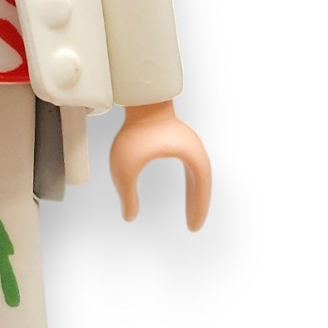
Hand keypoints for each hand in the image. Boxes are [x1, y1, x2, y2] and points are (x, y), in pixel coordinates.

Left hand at [109, 100, 210, 230]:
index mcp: (191, 157)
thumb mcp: (124, 167)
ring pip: (199, 176)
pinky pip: (192, 167)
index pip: (200, 188)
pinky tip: (188, 191)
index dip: (197, 209)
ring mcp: (189, 144)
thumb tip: (129, 218)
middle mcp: (195, 150)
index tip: (192, 228)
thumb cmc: (133, 131)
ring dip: (196, 194)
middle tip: (193, 227)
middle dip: (198, 205)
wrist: (139, 99)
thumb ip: (127, 194)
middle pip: (202, 184)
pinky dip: (192, 183)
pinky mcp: (181, 140)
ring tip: (192, 213)